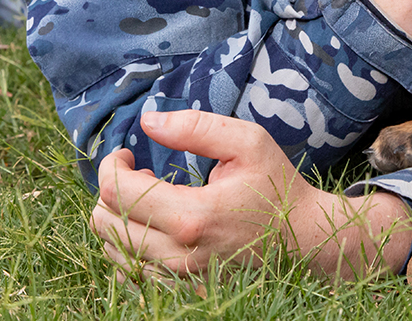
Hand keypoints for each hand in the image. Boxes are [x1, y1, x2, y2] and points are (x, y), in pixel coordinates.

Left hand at [90, 110, 411, 284]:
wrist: (306, 241)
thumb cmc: (277, 187)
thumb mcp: (247, 142)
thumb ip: (195, 127)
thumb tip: (147, 122)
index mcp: (192, 216)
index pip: (116, 192)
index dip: (111, 165)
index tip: (128, 152)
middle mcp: (179, 256)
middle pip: (104, 224)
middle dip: (110, 190)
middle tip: (141, 172)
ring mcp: (179, 280)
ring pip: (113, 250)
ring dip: (119, 217)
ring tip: (152, 197)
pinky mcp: (182, 290)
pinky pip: (132, 272)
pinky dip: (130, 245)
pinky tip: (156, 224)